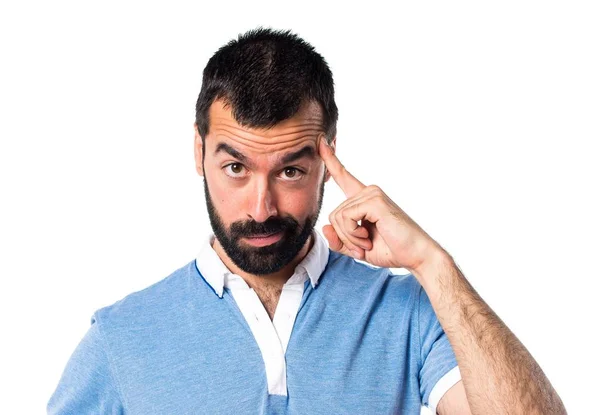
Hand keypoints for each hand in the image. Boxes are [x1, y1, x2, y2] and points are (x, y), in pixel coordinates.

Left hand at [318, 137, 445, 272]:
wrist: (416, 256)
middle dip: (344, 238)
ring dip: (349, 238)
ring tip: (367, 243)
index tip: (322, 142)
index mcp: (364, 199)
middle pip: (334, 215)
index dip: (331, 160)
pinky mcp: (375, 200)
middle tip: (363, 247)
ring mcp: (372, 194)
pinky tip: (368, 237)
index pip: (344, 176)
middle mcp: (368, 192)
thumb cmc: (390, 250)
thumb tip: (324, 227)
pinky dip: (352, 234)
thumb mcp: (356, 248)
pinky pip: (345, 217)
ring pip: (338, 217)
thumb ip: (338, 240)